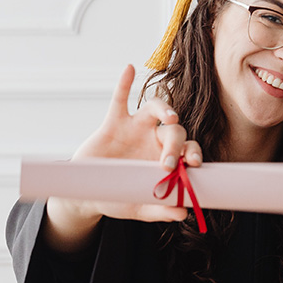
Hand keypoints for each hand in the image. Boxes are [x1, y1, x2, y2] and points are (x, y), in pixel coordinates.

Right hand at [44, 65, 203, 250]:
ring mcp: (135, 128)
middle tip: (169, 164)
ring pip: (155, 107)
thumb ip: (160, 210)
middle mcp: (155, 139)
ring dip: (164, 109)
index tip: (194, 164)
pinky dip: (124, 83)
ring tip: (170, 118)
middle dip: (176, 145)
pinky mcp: (113, 122)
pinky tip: (129, 69)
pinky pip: (119, 99)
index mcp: (167, 158)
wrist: (88, 194)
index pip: (189, 149)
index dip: (194, 153)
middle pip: (175, 131)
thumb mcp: (139, 207)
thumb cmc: (119, 197)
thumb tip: (183, 213)